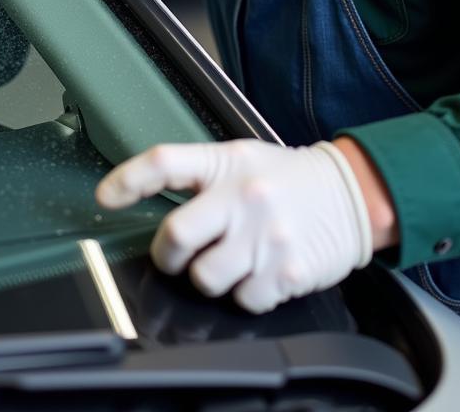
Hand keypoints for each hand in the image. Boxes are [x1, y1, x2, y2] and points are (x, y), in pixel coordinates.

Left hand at [96, 139, 373, 313]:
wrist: (353, 195)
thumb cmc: (289, 178)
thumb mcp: (243, 158)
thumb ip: (201, 175)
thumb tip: (145, 193)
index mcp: (227, 164)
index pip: (166, 163)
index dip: (128, 179)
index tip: (106, 196)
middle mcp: (244, 198)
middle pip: (176, 235)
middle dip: (166, 254)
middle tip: (173, 255)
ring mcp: (265, 238)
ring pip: (204, 278)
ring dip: (207, 277)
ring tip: (228, 260)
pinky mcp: (286, 273)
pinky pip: (243, 300)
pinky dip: (245, 294)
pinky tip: (259, 272)